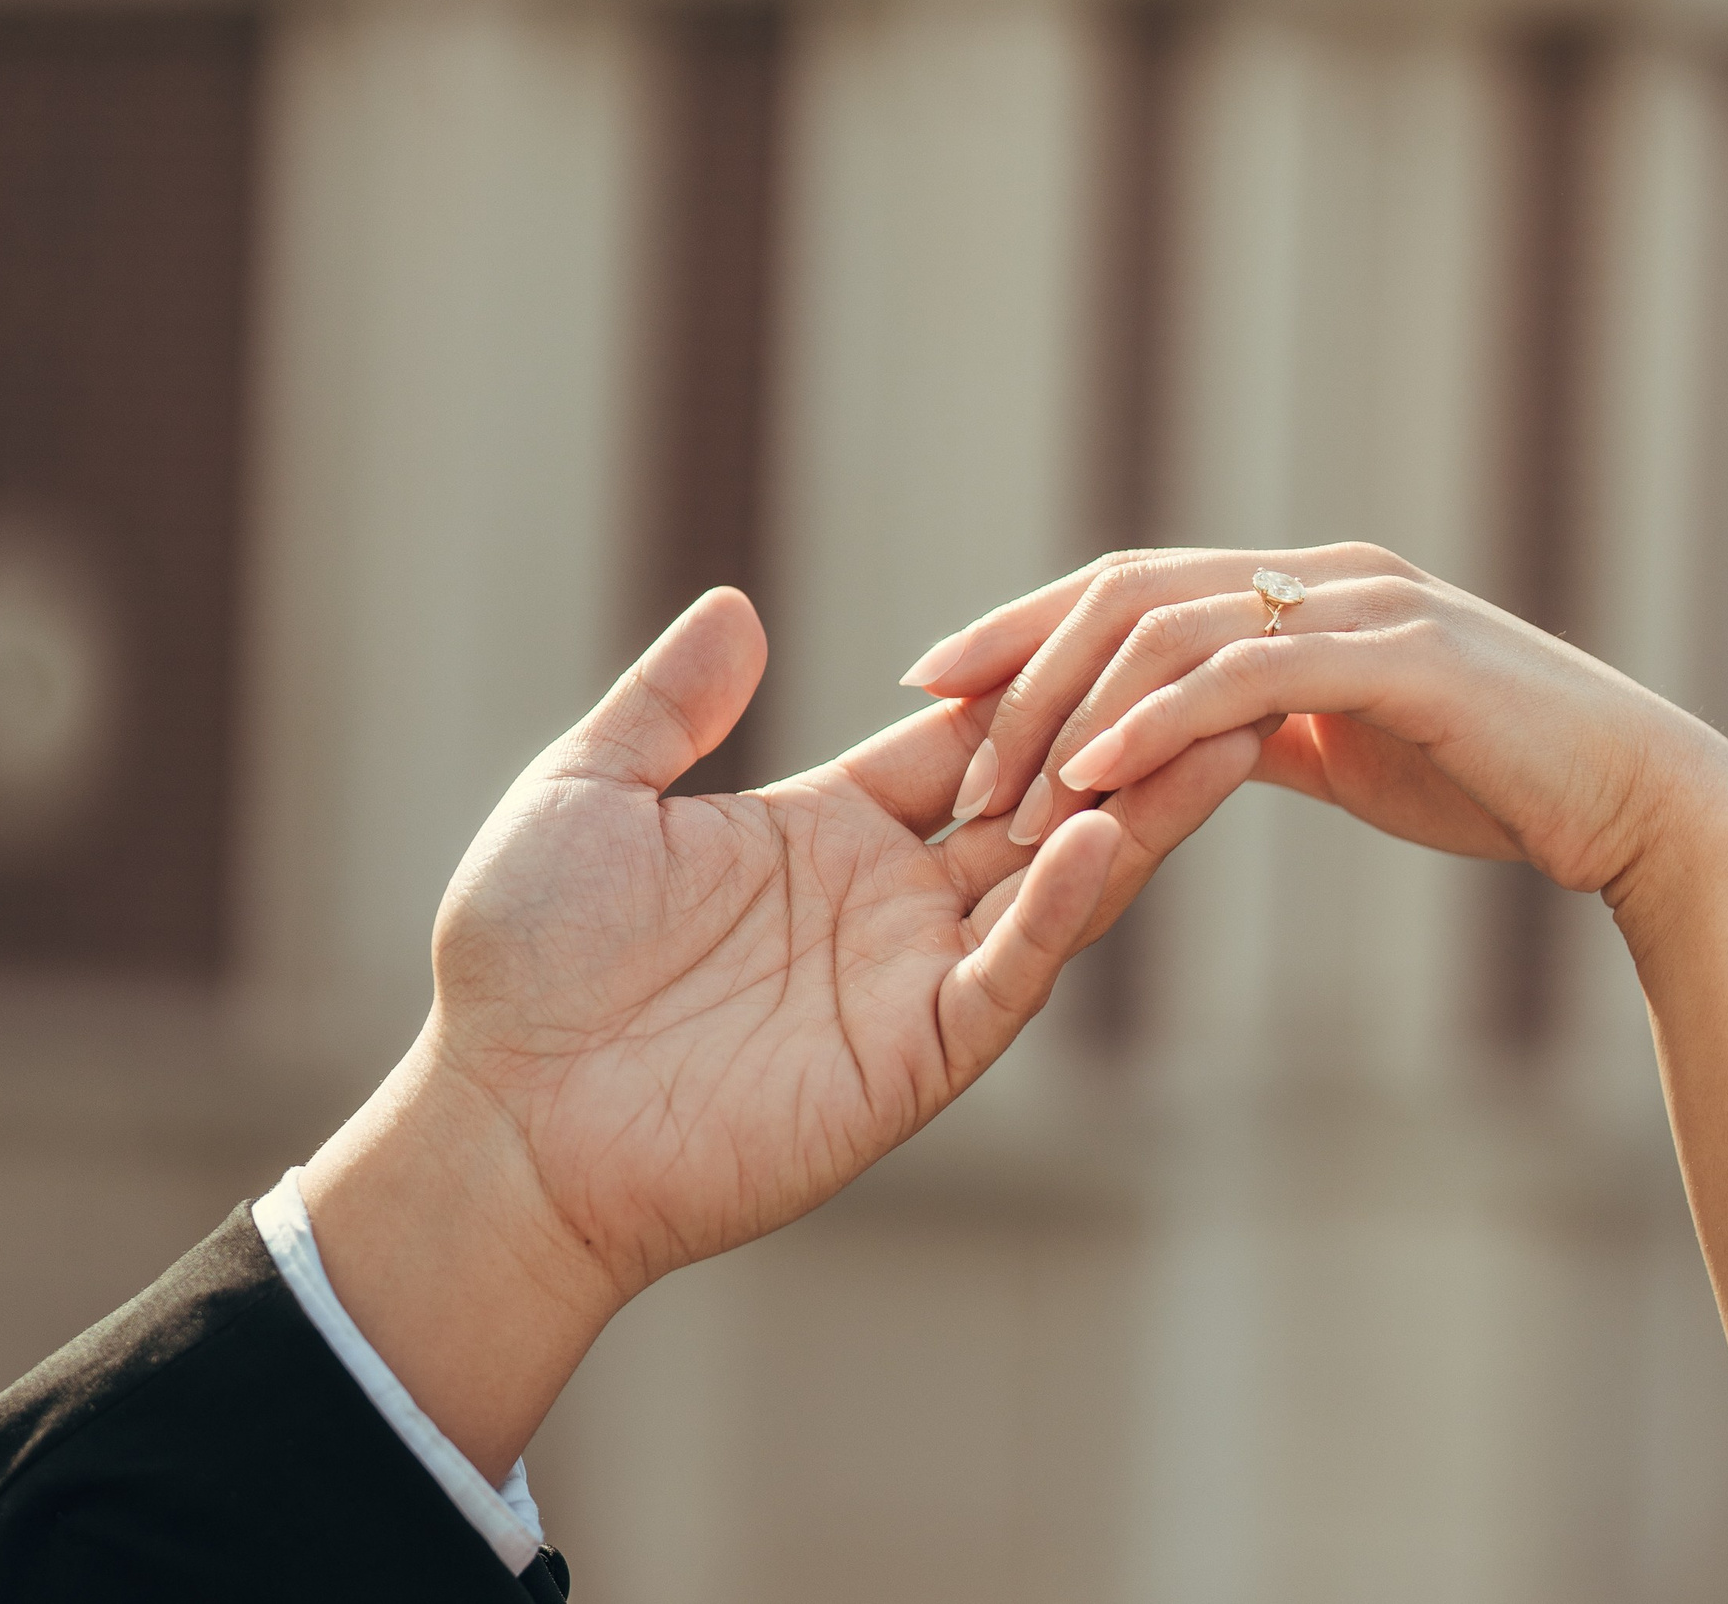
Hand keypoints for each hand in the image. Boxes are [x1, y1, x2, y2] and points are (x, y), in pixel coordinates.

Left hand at [303, 588, 1258, 1477]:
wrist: (505, 1125)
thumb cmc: (524, 967)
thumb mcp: (588, 795)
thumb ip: (670, 703)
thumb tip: (735, 602)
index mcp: (824, 832)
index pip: (960, 740)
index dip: (1029, 684)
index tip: (1109, 614)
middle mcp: (887, 902)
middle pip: (1038, 804)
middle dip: (1122, 740)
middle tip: (1217, 664)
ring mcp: (909, 979)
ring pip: (1056, 884)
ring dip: (1135, 814)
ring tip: (1222, 734)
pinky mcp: (913, 1055)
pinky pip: (1008, 972)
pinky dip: (1061, 908)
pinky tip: (1109, 835)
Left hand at [902, 543, 1727, 909]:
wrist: (1636, 800)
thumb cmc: (1498, 780)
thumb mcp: (1352, 748)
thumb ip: (1266, 728)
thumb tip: (1182, 747)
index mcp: (1302, 589)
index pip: (1128, 586)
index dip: (1021, 627)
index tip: (931, 680)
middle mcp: (1323, 576)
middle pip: (1126, 590)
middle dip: (1019, 663)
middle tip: (939, 739)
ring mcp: (1365, 608)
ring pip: (1173, 626)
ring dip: (1075, 706)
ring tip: (1008, 786)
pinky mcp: (1404, 662)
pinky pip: (1252, 677)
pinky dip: (1162, 719)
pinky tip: (1098, 772)